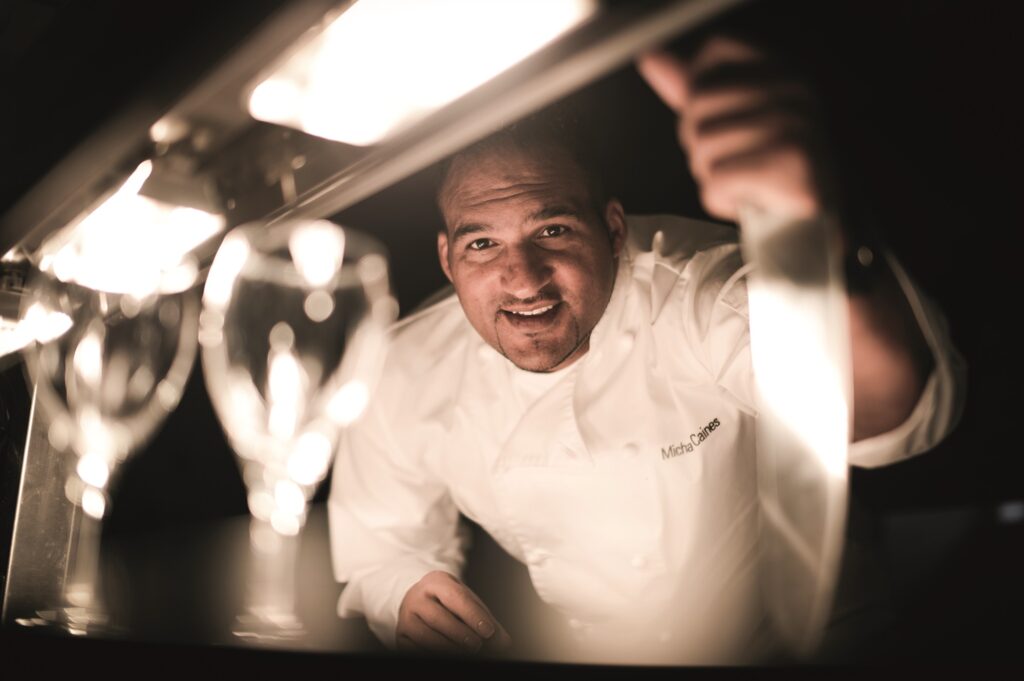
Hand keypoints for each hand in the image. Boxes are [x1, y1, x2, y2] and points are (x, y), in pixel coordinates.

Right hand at [396, 570, 511, 654]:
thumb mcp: (467, 604)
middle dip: (460, 633)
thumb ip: (486, 621)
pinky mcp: (400, 635)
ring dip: (446, 647)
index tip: (488, 631)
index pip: (456, 597)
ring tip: (465, 654)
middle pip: (438, 617)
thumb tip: (504, 642)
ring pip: (424, 634)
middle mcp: (417, 596)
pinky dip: (430, 654)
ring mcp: (406, 617)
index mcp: (436, 581)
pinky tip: (446, 657)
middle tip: (477, 646)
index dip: (473, 615)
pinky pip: (413, 648)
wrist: (419, 604)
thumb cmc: (448, 604)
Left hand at [636, 36, 831, 221]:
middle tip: (729, 163)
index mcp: (781, 70)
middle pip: (699, 104)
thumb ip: (692, 88)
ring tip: (739, 182)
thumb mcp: (728, 121)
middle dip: (698, 144)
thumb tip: (651, 58)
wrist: (808, 223)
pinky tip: (745, 200)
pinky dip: (721, 199)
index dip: (697, 90)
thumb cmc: (765, 170)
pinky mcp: (789, 162)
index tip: (714, 121)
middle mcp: (792, 89)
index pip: (716, 50)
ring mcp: (795, 124)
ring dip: (709, 175)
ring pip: (704, 144)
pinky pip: (718, 179)